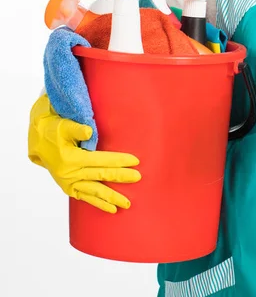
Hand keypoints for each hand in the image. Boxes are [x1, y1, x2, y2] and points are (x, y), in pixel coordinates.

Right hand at [28, 94, 140, 213]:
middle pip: (100, 176)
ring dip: (111, 198)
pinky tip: (111, 208)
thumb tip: (89, 132)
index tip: (135, 161)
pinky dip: (98, 203)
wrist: (38, 141)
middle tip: (138, 177)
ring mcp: (68, 182)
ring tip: (126, 204)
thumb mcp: (64, 126)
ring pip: (94, 192)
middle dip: (120, 177)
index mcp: (71, 159)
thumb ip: (77, 129)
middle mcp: (70, 173)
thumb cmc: (54, 130)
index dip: (118, 160)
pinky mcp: (68, 187)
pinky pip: (85, 197)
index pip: (100, 161)